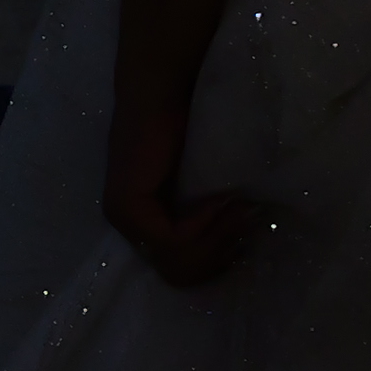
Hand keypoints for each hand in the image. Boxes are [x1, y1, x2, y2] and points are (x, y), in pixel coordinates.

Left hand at [101, 94, 259, 286]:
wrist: (163, 95)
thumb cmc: (188, 133)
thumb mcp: (203, 190)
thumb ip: (211, 222)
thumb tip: (244, 252)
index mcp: (144, 227)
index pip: (180, 274)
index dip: (218, 263)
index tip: (247, 236)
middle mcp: (128, 228)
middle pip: (180, 275)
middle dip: (220, 255)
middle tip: (247, 222)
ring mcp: (123, 218)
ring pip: (177, 261)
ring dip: (217, 238)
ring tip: (239, 209)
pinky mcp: (127, 206)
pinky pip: (173, 238)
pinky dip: (204, 224)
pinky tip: (220, 199)